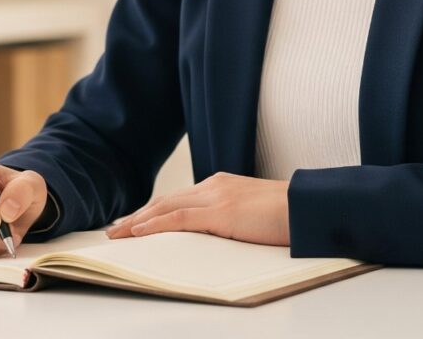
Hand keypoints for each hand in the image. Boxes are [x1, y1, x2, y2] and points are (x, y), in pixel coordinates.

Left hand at [104, 172, 290, 246]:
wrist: (307, 207)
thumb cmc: (287, 215)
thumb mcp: (251, 214)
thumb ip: (230, 219)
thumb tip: (216, 236)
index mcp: (220, 185)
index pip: (178, 199)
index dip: (153, 211)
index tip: (134, 221)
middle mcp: (213, 186)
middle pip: (165, 201)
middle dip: (138, 215)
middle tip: (115, 229)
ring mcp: (215, 197)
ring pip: (165, 208)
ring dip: (138, 221)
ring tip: (117, 233)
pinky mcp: (220, 212)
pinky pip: (179, 219)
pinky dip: (155, 225)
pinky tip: (139, 232)